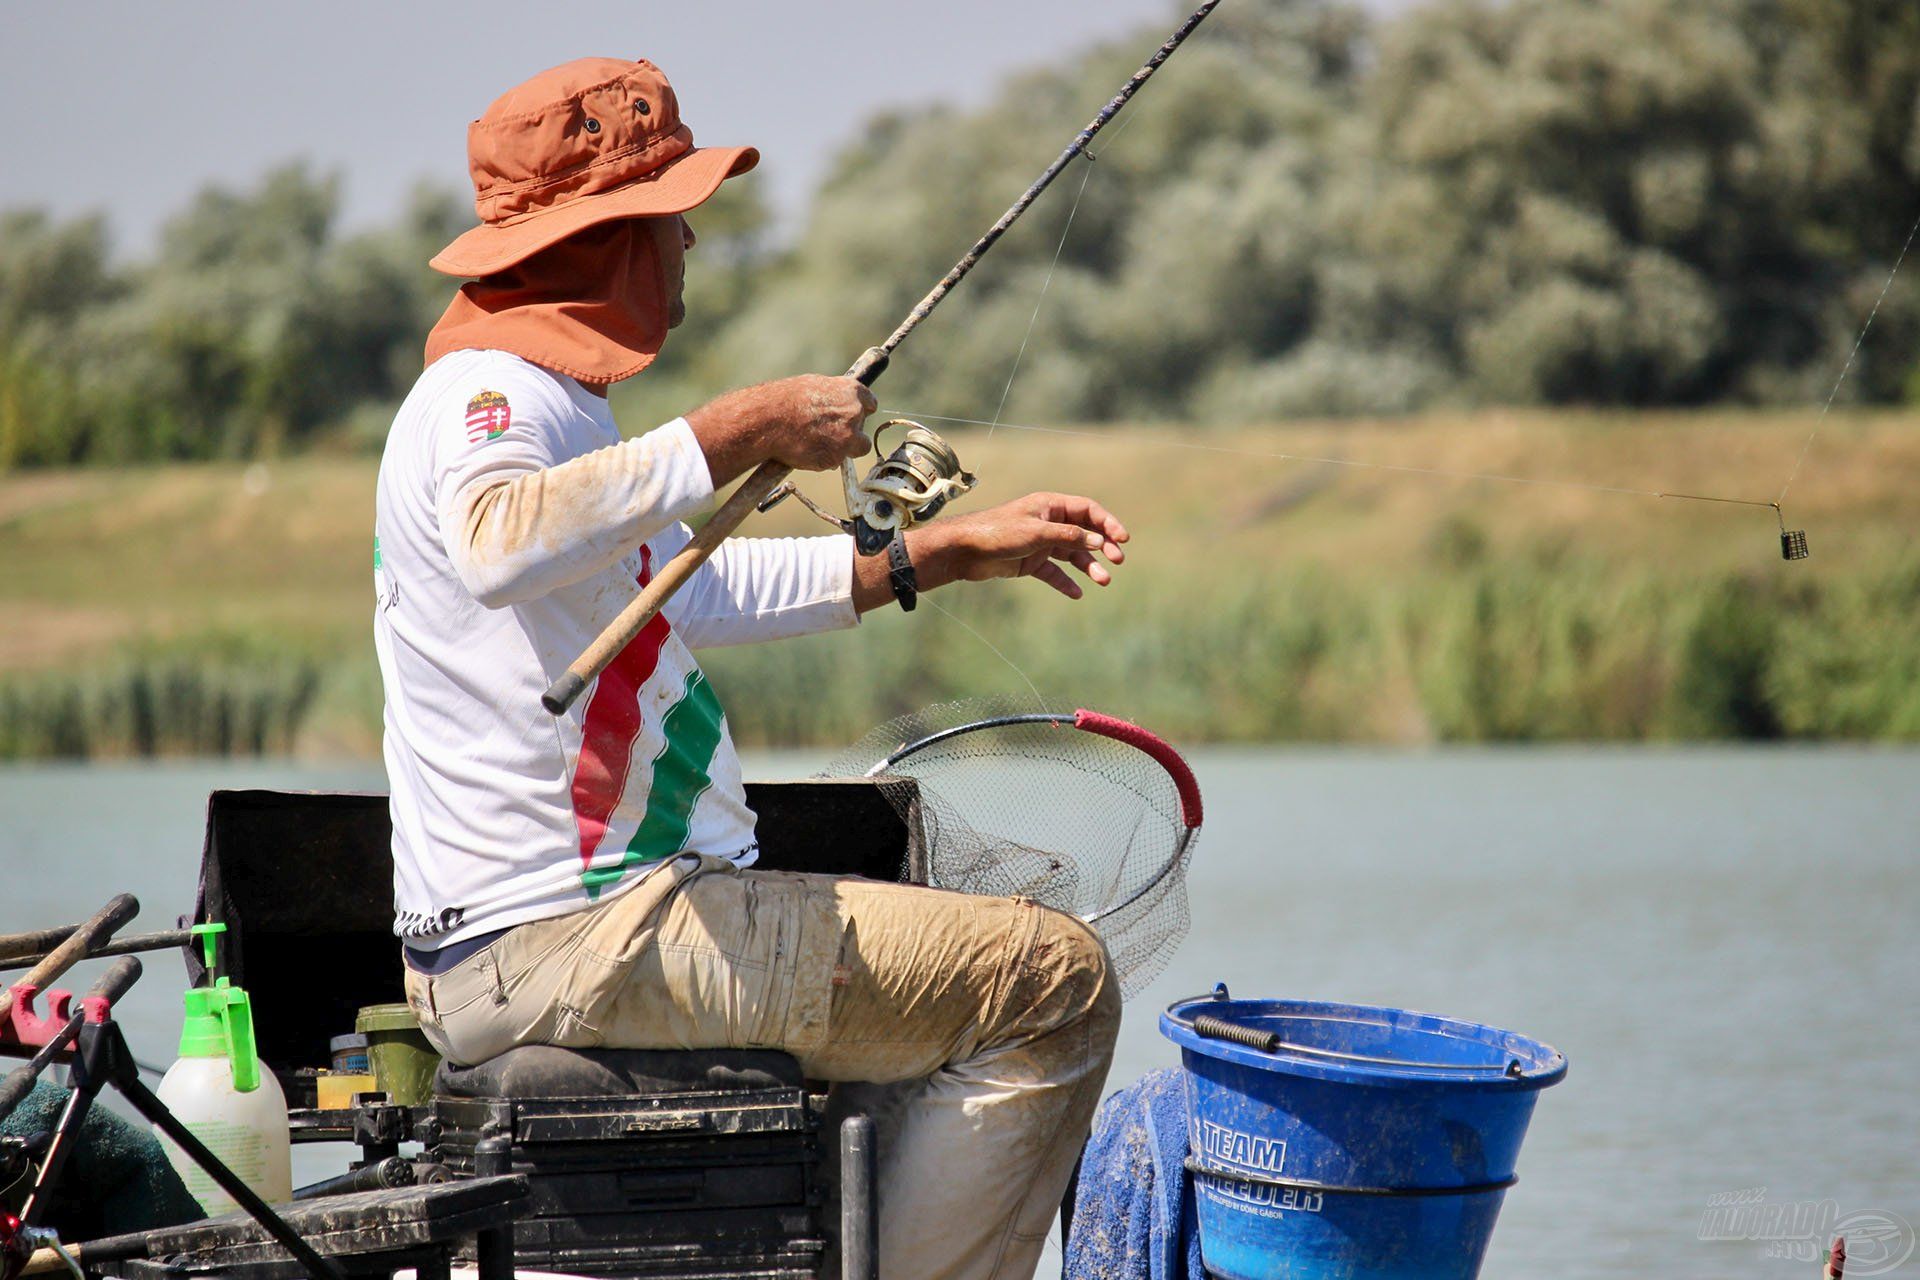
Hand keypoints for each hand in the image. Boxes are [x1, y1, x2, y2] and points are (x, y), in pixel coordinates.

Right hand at [686, 375, 875, 485]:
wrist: (769, 420)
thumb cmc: (785, 399)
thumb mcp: (814, 386)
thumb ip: (834, 396)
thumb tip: (837, 402)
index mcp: (852, 391)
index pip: (870, 405)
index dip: (860, 413)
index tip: (853, 418)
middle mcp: (855, 414)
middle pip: (863, 430)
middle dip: (850, 433)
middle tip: (829, 433)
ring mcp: (847, 438)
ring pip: (854, 449)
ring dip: (840, 449)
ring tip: (815, 443)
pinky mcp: (835, 458)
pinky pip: (834, 462)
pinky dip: (823, 459)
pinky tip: (806, 450)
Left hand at [850, 492, 1128, 611]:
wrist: (963, 551)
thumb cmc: (997, 533)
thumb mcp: (1036, 532)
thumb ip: (1068, 537)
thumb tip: (1099, 541)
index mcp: (1049, 506)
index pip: (1087, 510)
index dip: (1107, 523)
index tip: (1123, 539)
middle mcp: (1047, 522)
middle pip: (1084, 532)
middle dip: (1103, 546)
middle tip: (1117, 561)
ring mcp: (1039, 543)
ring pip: (1072, 554)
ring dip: (1088, 566)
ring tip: (1103, 581)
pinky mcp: (1030, 562)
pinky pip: (1054, 572)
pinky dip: (1065, 582)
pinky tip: (1076, 593)